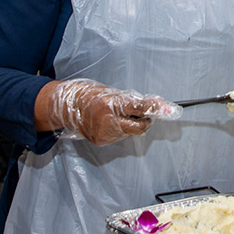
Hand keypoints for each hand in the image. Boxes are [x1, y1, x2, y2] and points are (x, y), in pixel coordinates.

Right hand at [44, 79, 179, 145]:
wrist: (67, 106)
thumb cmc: (91, 95)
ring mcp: (103, 133)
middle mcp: (107, 120)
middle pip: (139, 127)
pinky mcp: (100, 141)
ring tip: (119, 116)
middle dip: (146, 121)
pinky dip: (120, 130)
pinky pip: (120, 137)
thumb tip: (156, 105)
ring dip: (131, 125)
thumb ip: (134, 100)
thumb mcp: (114, 92)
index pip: (139, 108)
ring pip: (130, 133)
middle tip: (144, 115)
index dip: (154, 109)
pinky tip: (111, 123)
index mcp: (110, 103)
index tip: (166, 109)